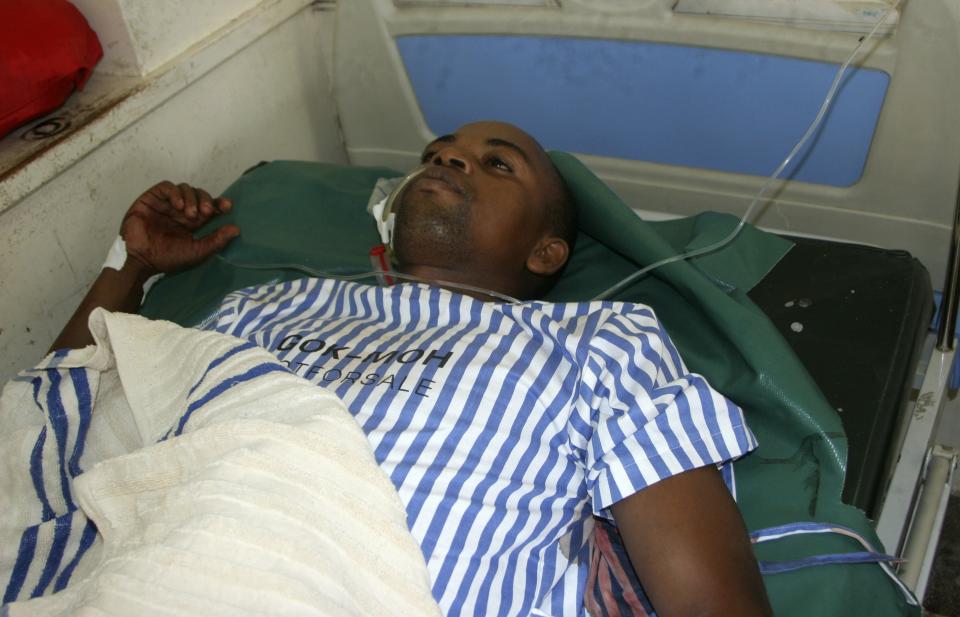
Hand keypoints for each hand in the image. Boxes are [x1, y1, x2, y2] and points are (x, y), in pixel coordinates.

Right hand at [120, 181, 239, 275]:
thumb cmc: (168, 258)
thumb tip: (236, 229)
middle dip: (206, 200)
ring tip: (189, 214)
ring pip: (184, 188)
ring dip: (191, 198)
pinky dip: (175, 193)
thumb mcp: (197, 251)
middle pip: (199, 195)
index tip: (227, 206)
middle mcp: (180, 211)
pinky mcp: (151, 199)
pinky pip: (166, 187)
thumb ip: (216, 240)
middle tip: (207, 211)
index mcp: (192, 222)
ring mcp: (166, 204)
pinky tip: (178, 206)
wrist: (141, 260)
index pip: (209, 207)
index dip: (219, 203)